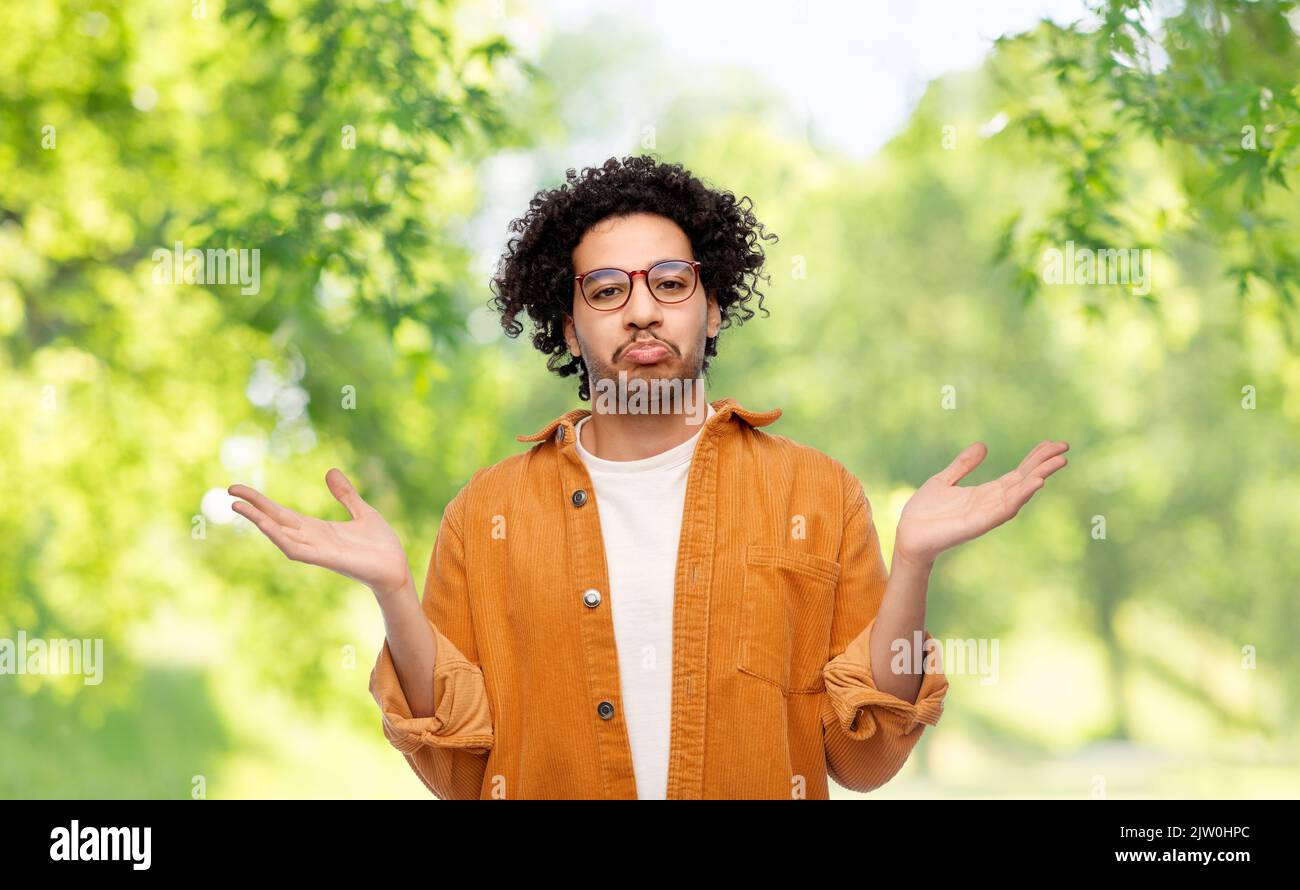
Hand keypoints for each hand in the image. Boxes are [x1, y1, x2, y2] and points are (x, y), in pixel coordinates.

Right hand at [228, 468, 410, 599]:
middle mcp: (312, 540)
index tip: (239, 490)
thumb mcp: (363, 511)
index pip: (282, 514)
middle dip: (253, 508)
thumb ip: (345, 495)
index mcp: (317, 529)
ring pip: (280, 535)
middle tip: (229, 493)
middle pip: (275, 521)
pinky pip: (298, 550)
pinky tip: (268, 527)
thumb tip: (330, 472)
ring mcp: (317, 551)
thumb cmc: (381, 545)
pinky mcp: (327, 559)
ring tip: (239, 507)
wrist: (397, 567)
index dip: (261, 502)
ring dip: (260, 522)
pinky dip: (281, 538)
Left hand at [894, 440, 1068, 566]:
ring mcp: (987, 514)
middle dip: (1044, 465)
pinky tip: (1035, 482)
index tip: (1053, 443)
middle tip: (1064, 448)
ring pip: (1019, 493)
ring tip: (1056, 463)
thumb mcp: (944, 480)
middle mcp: (992, 503)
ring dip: (1038, 478)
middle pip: (1024, 481)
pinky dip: (1020, 496)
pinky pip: (1004, 509)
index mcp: (986, 493)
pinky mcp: (978, 523)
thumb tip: (983, 445)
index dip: (1035, 458)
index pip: (1018, 474)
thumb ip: (963, 465)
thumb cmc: (924, 512)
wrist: (907, 535)